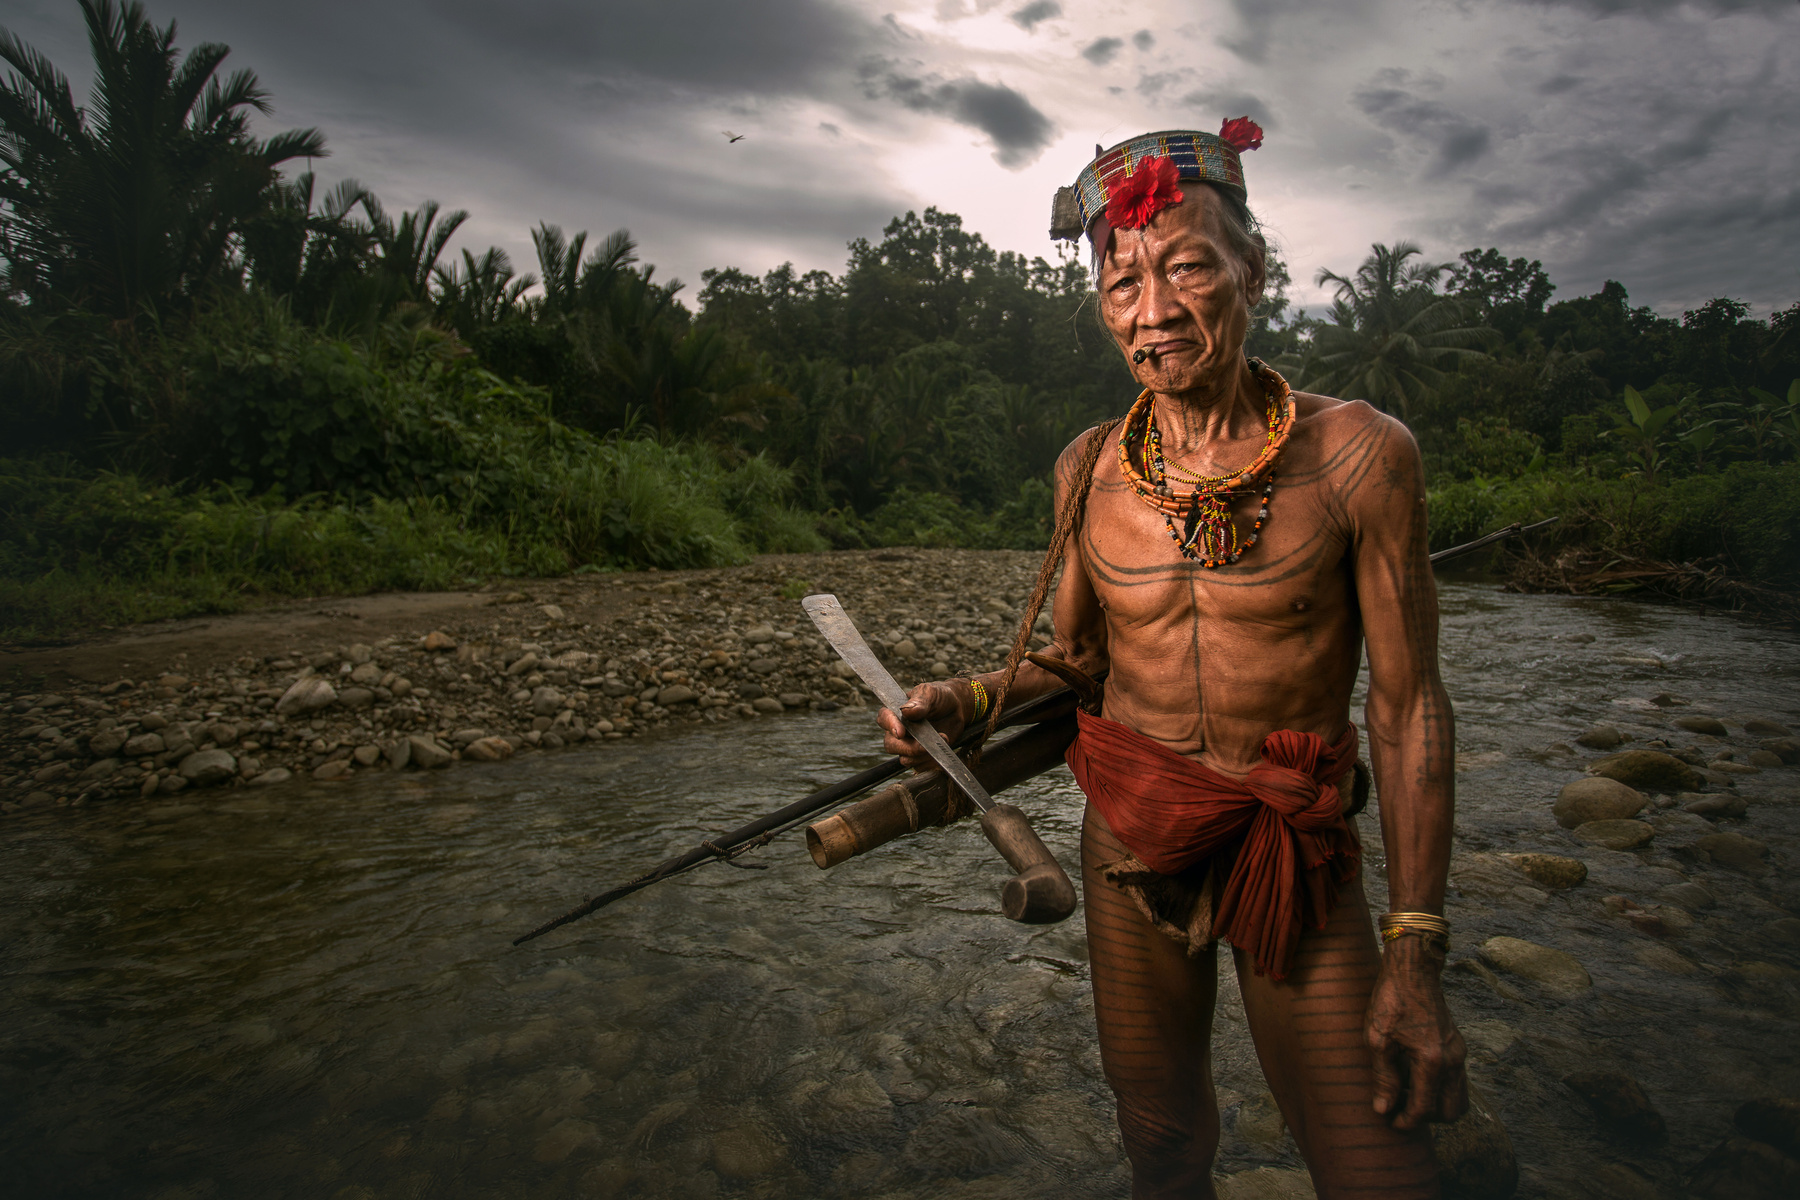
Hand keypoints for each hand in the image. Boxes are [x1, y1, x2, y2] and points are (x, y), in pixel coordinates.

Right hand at [877, 680, 969, 769]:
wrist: (957, 709)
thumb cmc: (940, 698)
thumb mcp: (930, 693)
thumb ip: (919, 701)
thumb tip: (906, 711)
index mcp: (896, 712)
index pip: (884, 719)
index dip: (890, 726)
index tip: (900, 733)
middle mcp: (899, 730)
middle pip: (891, 745)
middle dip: (908, 747)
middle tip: (926, 744)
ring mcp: (909, 745)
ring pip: (905, 759)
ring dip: (924, 754)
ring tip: (943, 738)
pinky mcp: (920, 757)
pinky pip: (920, 766)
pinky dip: (932, 761)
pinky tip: (942, 749)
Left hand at [1365, 935, 1467, 1129]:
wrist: (1413, 969)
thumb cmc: (1392, 1000)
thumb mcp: (1378, 1039)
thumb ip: (1383, 1077)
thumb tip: (1384, 1109)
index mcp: (1432, 1061)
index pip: (1425, 1109)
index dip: (1406, 1122)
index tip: (1390, 1122)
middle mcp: (1453, 1061)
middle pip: (1450, 1112)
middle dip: (1426, 1118)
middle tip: (1400, 1109)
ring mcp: (1459, 1054)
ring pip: (1457, 1098)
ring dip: (1436, 1105)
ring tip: (1407, 1094)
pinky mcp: (1457, 1046)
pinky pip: (1456, 1081)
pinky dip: (1440, 1089)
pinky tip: (1414, 1077)